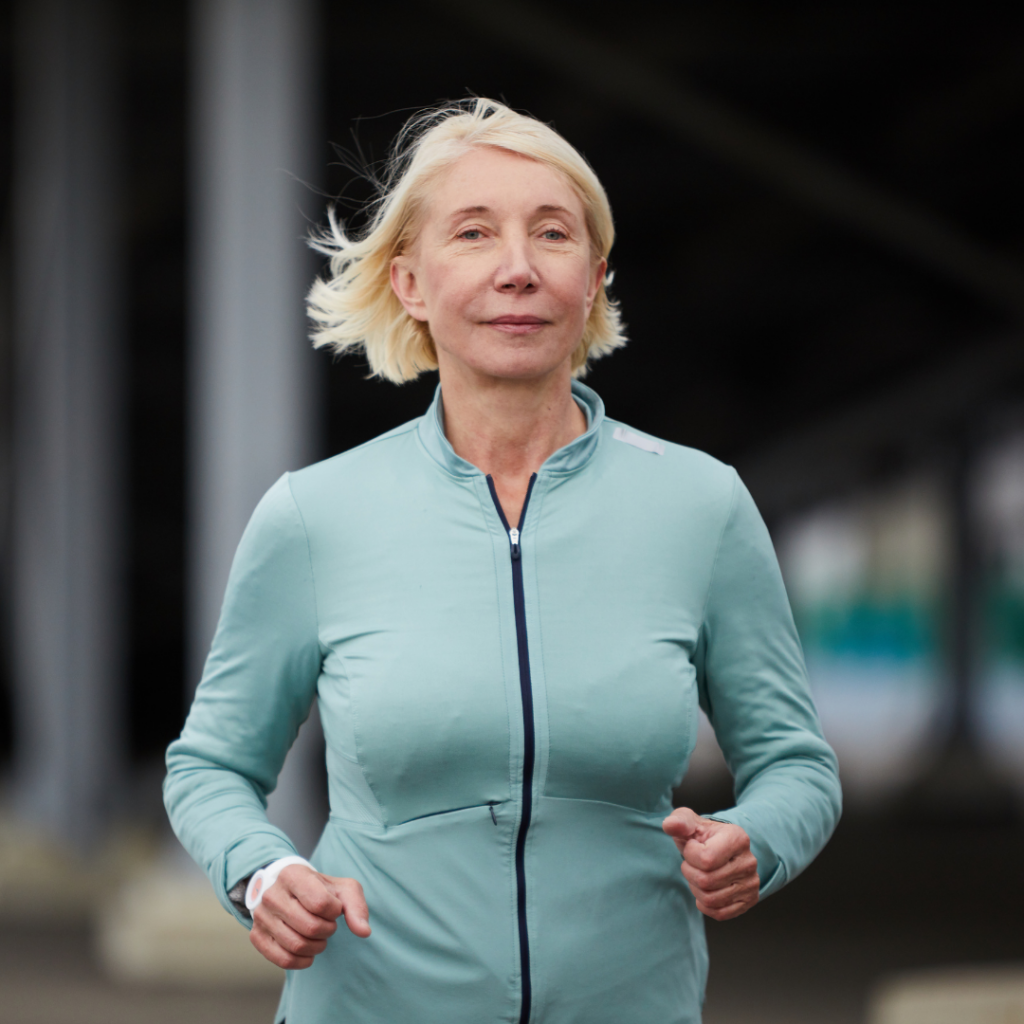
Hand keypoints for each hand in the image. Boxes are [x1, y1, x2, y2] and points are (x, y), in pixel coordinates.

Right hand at [249, 864, 370, 968]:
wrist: (288, 889)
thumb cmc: (319, 889)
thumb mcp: (342, 888)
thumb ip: (356, 906)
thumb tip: (364, 932)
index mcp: (293, 875)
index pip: (320, 903)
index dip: (335, 911)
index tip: (334, 908)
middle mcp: (272, 894)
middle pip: (310, 927)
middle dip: (328, 931)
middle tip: (328, 925)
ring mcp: (261, 916)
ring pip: (297, 945)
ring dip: (317, 947)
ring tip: (319, 938)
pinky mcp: (256, 935)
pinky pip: (282, 960)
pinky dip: (302, 962)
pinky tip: (308, 953)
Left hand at [662, 807, 758, 920]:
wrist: (719, 848)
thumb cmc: (701, 835)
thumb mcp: (689, 822)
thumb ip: (679, 821)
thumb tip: (670, 825)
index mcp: (737, 838)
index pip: (706, 859)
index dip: (689, 855)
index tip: (692, 847)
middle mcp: (748, 861)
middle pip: (706, 881)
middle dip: (690, 873)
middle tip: (692, 864)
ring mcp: (751, 883)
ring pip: (711, 899)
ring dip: (696, 889)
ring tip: (699, 875)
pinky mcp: (749, 900)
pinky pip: (719, 913)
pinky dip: (705, 904)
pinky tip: (704, 890)